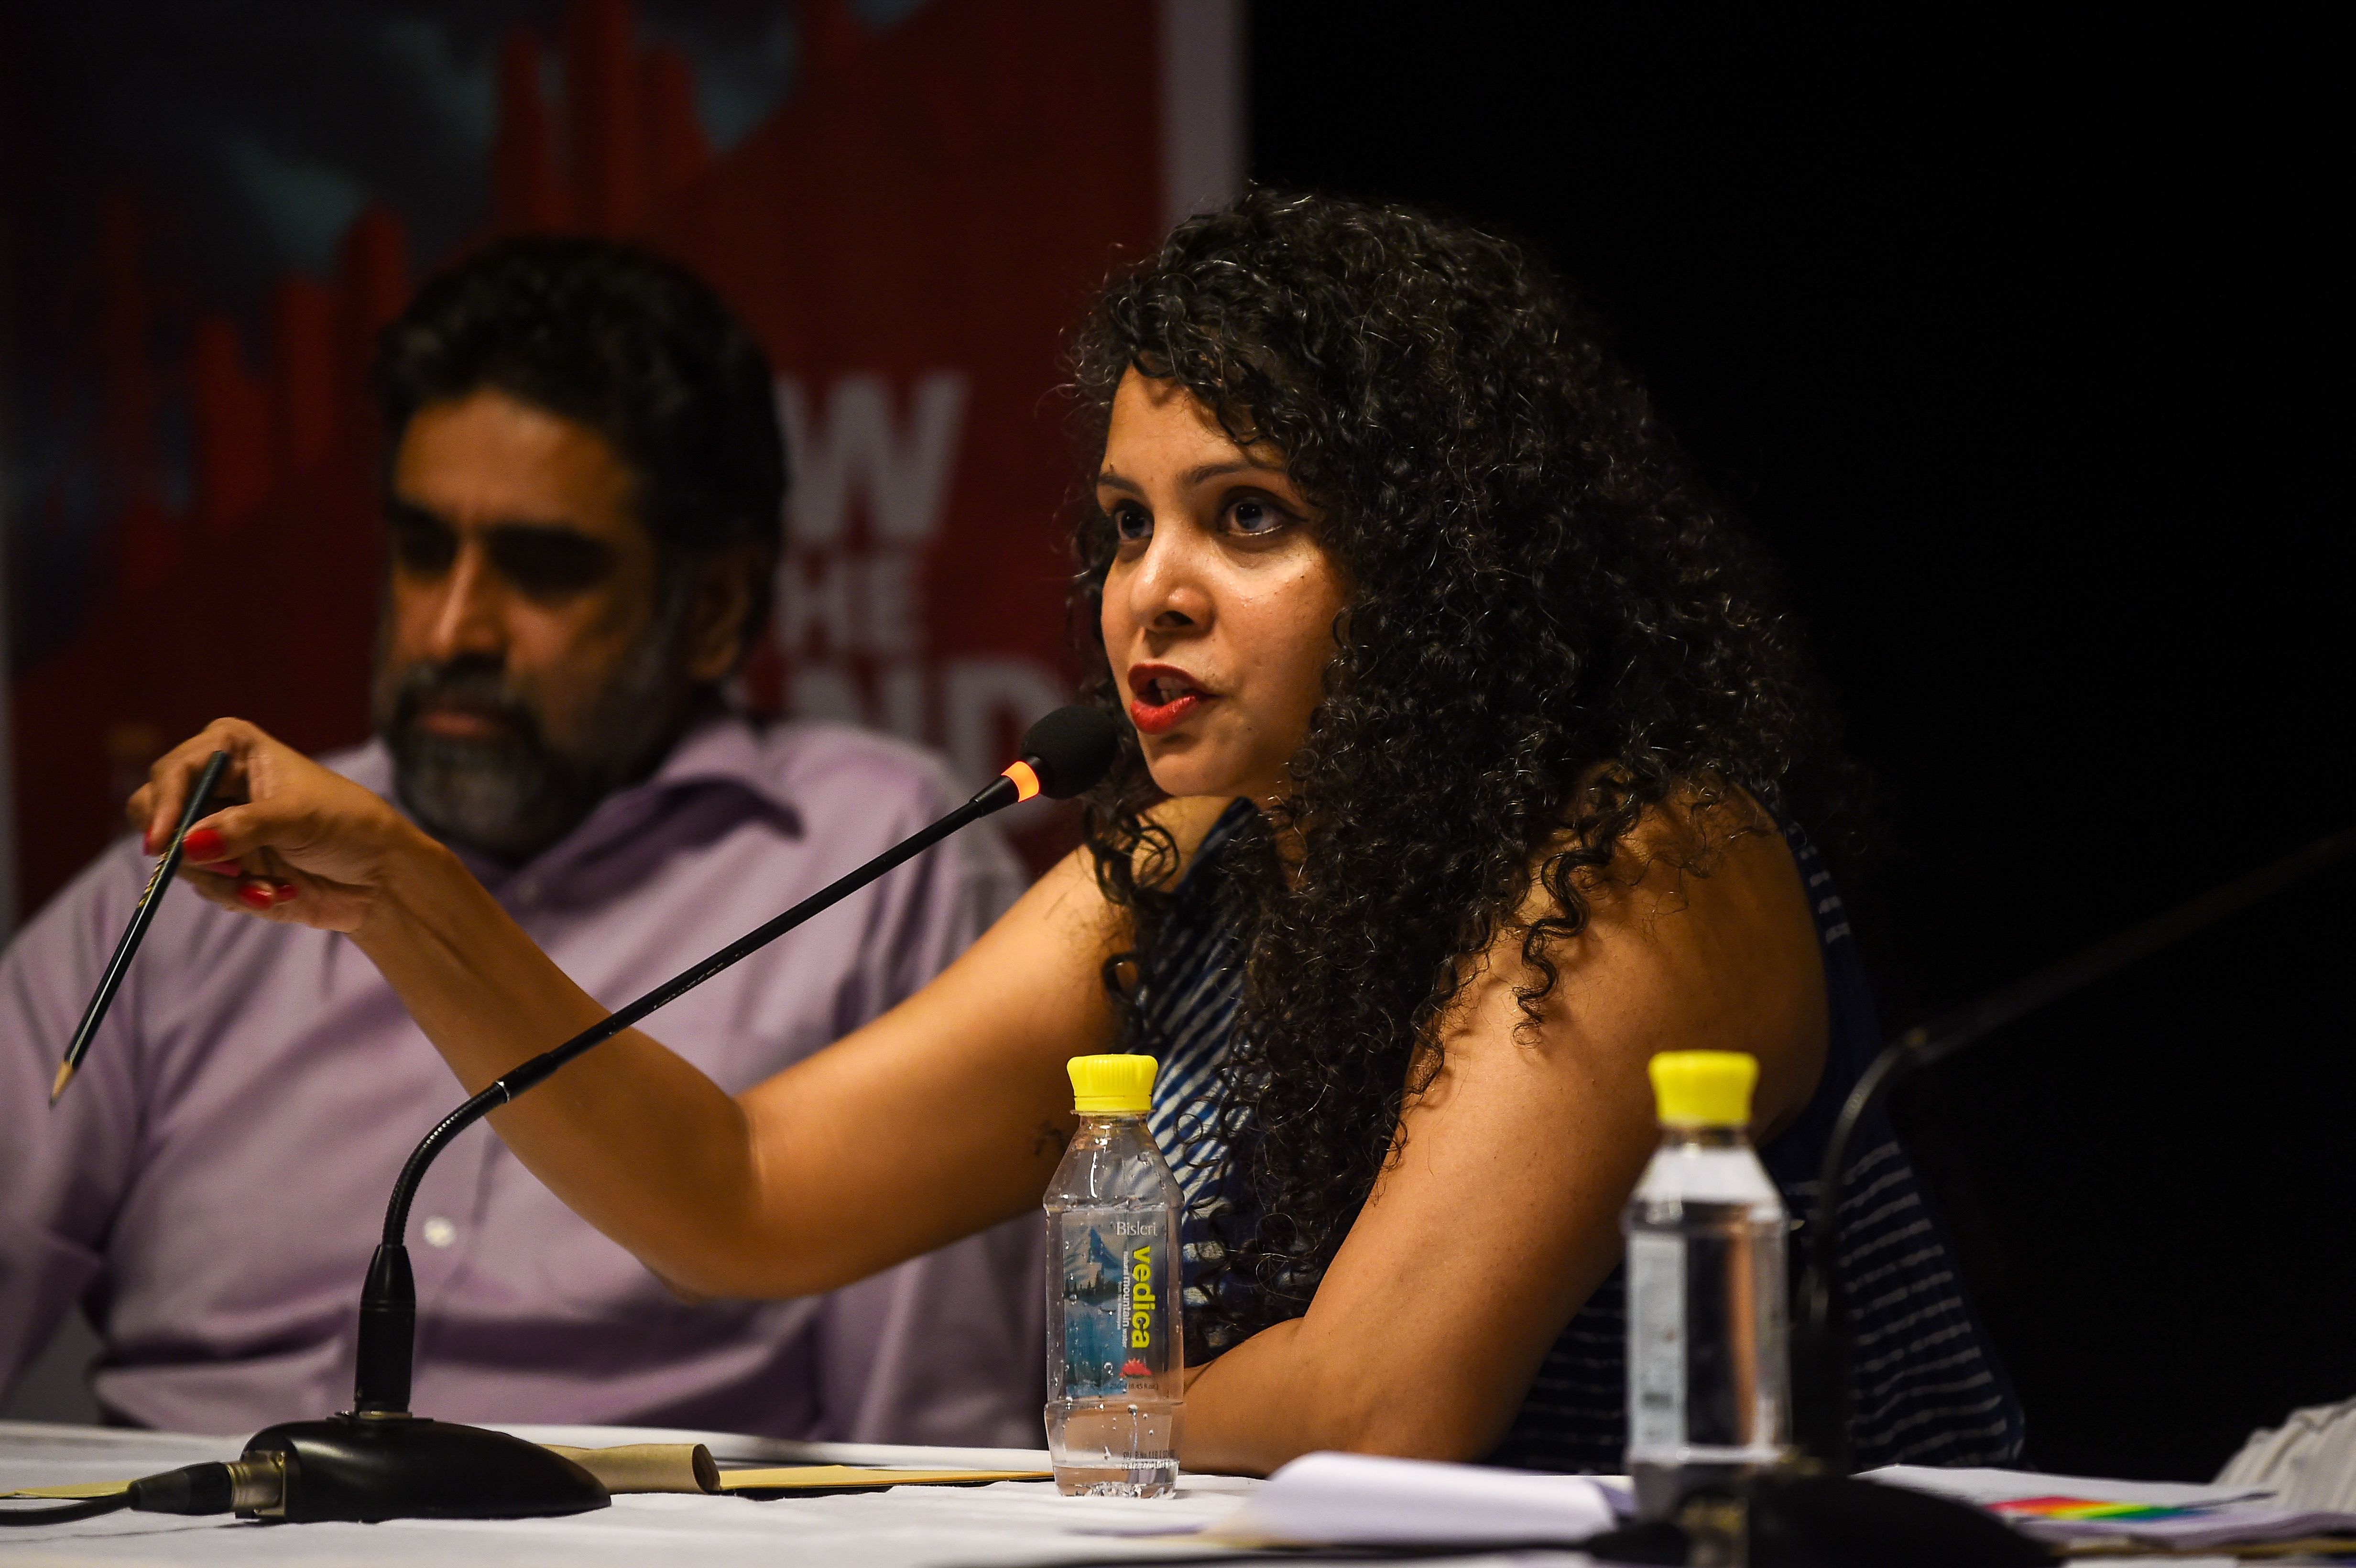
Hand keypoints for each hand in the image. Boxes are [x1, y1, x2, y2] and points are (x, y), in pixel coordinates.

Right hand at [128, 718, 436, 934]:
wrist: (379, 875)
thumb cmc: (349, 825)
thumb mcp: (299, 818)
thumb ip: (243, 828)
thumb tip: (187, 844)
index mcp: (230, 748)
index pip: (172, 771)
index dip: (164, 805)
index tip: (165, 844)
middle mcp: (215, 783)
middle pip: (155, 813)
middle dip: (187, 849)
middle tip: (230, 869)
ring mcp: (216, 826)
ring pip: (178, 858)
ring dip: (224, 881)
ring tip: (272, 888)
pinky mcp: (225, 865)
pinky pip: (205, 885)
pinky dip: (239, 896)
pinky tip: (278, 894)